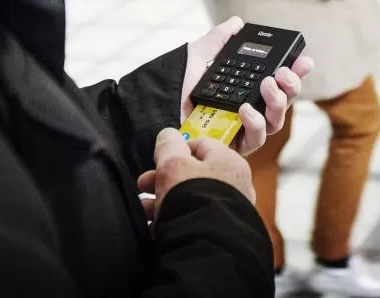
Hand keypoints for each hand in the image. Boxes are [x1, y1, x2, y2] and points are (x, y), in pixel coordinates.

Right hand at [140, 128, 256, 219]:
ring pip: (192, 196)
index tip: (156, 160)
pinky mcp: (222, 229)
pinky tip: (156, 225)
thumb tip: (168, 134)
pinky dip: (176, 217)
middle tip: (143, 185)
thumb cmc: (192, 197)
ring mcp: (230, 208)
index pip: (201, 144)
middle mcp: (235, 183)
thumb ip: (169, 145)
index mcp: (229, 160)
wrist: (207, 245)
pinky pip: (196, 216)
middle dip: (163, 178)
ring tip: (144, 209)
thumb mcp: (173, 164)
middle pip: (194, 172)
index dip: (175, 149)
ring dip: (164, 199)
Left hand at [183, 17, 312, 155]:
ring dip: (279, 102)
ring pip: (275, 122)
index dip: (296, 72)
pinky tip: (246, 108)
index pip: (280, 81)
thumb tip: (237, 23)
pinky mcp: (233, 146)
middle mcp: (250, 109)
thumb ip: (220, 38)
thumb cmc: (178, 84)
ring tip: (268, 85)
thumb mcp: (200, 54)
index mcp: (248, 88)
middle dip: (292, 86)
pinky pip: (255, 140)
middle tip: (283, 72)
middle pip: (284, 102)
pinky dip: (255, 123)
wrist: (157, 104)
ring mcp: (243, 130)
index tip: (304, 60)